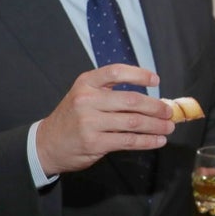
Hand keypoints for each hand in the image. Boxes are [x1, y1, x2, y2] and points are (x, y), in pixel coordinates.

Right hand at [35, 64, 171, 175]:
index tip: (156, 80)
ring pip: (133, 122)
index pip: (116, 72)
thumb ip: (110, 94)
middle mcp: (87, 100)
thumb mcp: (84, 96)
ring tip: (168, 127)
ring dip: (156, 125)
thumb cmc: (72, 118)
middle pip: (131, 100)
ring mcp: (90, 122)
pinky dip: (147, 141)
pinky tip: (158, 140)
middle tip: (168, 112)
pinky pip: (128, 141)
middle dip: (155, 107)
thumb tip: (150, 99)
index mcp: (86, 83)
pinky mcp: (95, 143)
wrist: (47, 143)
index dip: (139, 74)